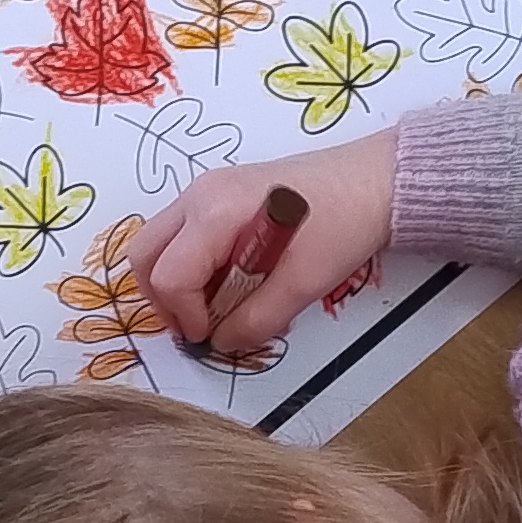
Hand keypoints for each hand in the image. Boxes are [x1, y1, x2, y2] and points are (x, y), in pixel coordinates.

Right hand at [131, 136, 398, 357]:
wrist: (376, 180)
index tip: (211, 336)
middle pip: (145, 255)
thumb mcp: (303, 282)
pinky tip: (227, 280)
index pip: (170, 275)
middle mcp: (199, 194)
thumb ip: (257, 319)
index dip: (184, 315)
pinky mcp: (219, 193)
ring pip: (158, 242)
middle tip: (197, 326)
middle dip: (162, 299)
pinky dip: (189, 264)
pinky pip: (181, 234)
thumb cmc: (344, 223)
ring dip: (173, 281)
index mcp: (215, 211)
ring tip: (213, 306)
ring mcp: (206, 189)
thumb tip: (223, 343)